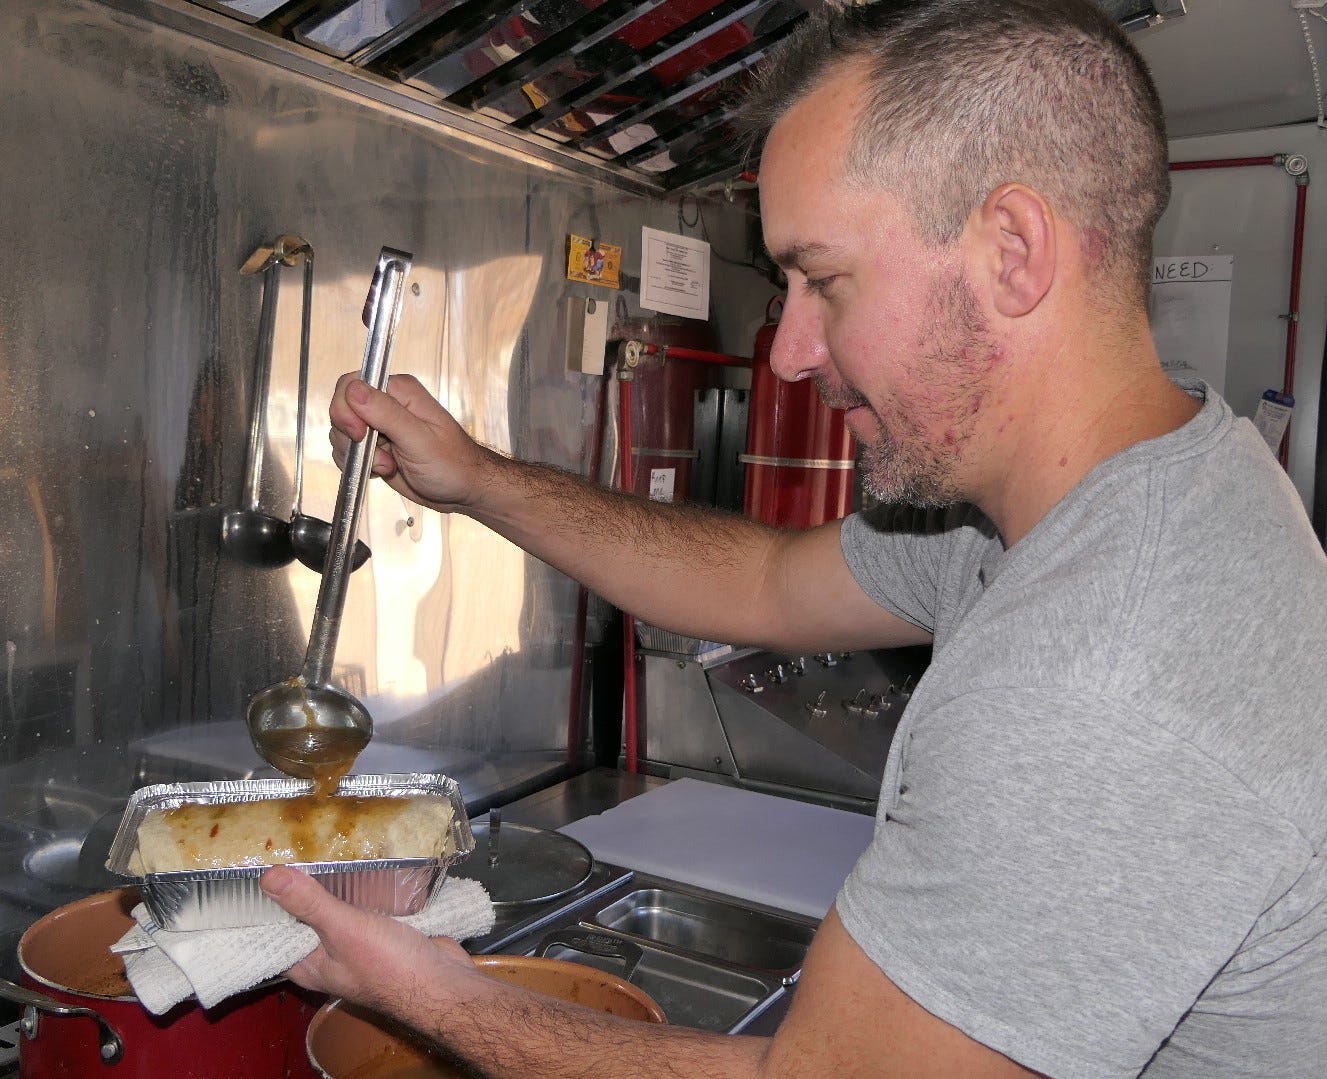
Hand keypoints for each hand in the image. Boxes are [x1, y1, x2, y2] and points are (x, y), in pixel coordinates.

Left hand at [261, 865, 477, 1012]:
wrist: (442, 983)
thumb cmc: (388, 965)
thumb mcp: (342, 930)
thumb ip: (308, 903)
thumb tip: (267, 877)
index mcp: (308, 965)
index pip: (275, 934)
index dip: (266, 904)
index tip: (259, 869)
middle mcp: (329, 957)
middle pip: (307, 918)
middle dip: (304, 886)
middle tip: (294, 848)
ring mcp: (359, 946)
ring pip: (338, 910)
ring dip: (336, 885)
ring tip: (324, 848)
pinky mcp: (384, 934)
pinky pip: (366, 908)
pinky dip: (363, 889)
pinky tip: (364, 865)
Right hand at [328, 373, 491, 511]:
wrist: (461, 489)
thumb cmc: (454, 464)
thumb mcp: (420, 440)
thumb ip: (386, 413)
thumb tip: (355, 390)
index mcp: (400, 391)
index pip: (352, 384)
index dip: (346, 409)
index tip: (359, 434)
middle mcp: (386, 404)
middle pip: (342, 410)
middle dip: (352, 438)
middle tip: (380, 456)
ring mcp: (379, 426)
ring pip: (342, 433)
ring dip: (359, 456)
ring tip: (389, 464)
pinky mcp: (374, 447)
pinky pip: (347, 451)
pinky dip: (358, 466)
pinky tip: (383, 470)